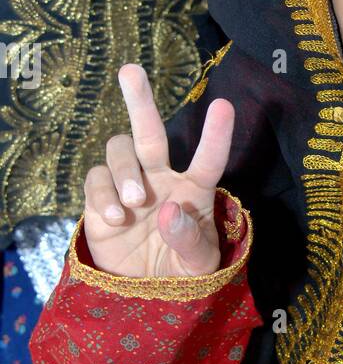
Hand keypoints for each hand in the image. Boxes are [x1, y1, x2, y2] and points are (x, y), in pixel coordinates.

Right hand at [82, 63, 234, 278]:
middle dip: (140, 101)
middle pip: (149, 132)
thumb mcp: (198, 266)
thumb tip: (170, 211)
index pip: (209, 159)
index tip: (223, 106)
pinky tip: (118, 218)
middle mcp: (161, 178)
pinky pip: (96, 179)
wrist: (143, 293)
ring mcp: (129, 185)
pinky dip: (104, 194)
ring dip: (126, 170)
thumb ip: (190, 241)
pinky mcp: (100, 198)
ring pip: (119, 150)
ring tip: (137, 201)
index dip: (216, 135)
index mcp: (195, 190)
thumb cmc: (180, 271)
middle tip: (130, 70)